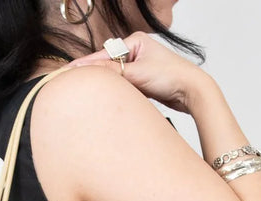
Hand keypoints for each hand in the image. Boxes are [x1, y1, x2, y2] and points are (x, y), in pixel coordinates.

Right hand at [67, 31, 212, 114]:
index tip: (68, 74)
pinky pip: (123, 87)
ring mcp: (139, 67)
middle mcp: (136, 51)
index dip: (85, 66)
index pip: (103, 55)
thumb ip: (112, 72)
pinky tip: (107, 99)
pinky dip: (116, 93)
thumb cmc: (171, 77)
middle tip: (74, 87)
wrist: (192, 91)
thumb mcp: (137, 74)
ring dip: (107, 87)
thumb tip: (89, 71)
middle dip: (95, 77)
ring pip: (115, 78)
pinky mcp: (142, 81)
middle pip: (107, 66)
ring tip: (88, 94)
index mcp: (134, 41)